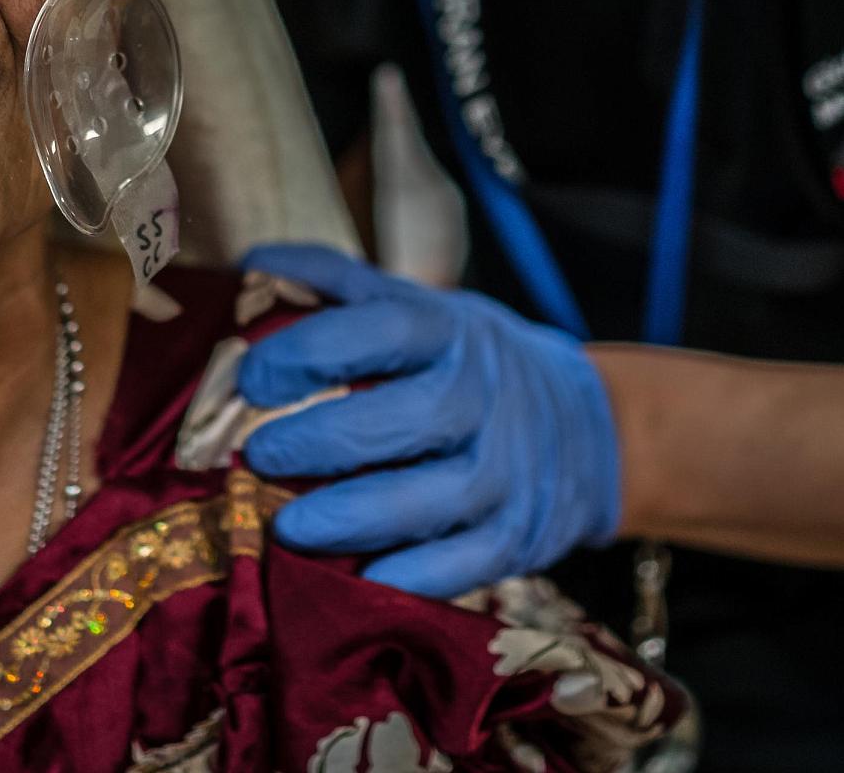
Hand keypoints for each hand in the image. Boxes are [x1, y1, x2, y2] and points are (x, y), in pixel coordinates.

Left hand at [236, 243, 621, 598]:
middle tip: (258, 454)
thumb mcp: (421, 307)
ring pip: (435, 497)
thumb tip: (253, 265)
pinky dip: (417, 576)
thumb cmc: (471, 365)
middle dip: (326, 439)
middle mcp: (484, 397)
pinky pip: (469, 562)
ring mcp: (507, 470)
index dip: (315, 349)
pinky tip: (362, 579)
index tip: (253, 376)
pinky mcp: (518, 534)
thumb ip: (338, 286)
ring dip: (356, 515)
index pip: (386, 328)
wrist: (590, 428)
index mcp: (452, 332)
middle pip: (410, 417)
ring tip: (288, 527)